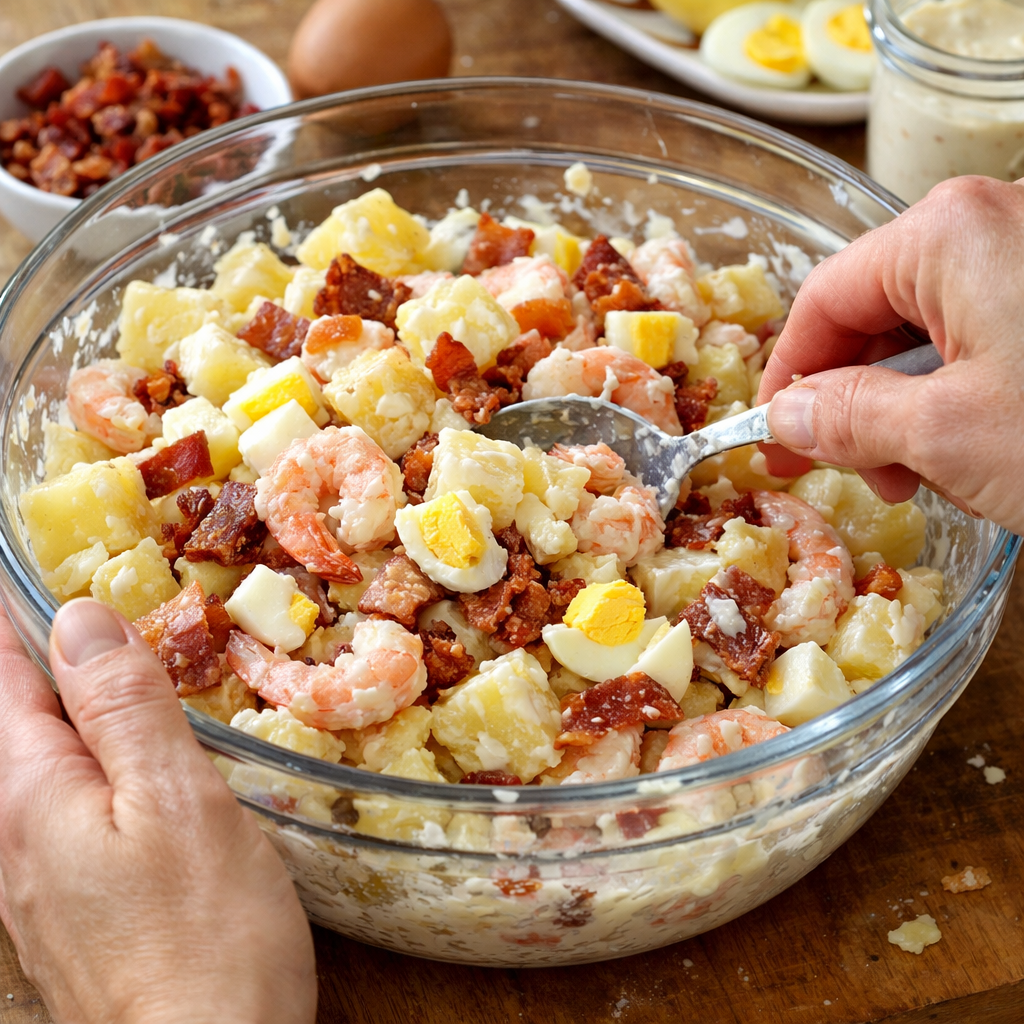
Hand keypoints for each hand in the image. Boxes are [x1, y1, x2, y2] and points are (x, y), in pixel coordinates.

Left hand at [0, 599, 316, 1023]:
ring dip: (64, 705)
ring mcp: (38, 875)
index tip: (22, 566)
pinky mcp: (72, 904)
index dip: (12, 618)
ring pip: (40, 762)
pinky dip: (89, 756)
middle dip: (35, 658)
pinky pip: (64, 803)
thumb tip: (83, 619)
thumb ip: (124, 708)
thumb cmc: (202, 935)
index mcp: (33, 792)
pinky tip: (125, 758)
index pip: (4, 677)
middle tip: (75, 601)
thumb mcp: (175, 801)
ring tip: (103, 664)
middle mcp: (17, 832)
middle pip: (12, 720)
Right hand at [757, 175, 1023, 532]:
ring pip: (931, 332)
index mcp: (947, 234)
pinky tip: (969, 450)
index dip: (787, 375)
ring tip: (916, 475)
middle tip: (847, 471)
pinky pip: (986, 338)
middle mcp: (994, 224)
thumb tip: (786, 418)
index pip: (823, 298)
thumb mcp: (943, 434)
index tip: (770, 437)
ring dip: (903, 408)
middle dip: (851, 399)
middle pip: (875, 313)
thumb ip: (844, 418)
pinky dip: (958, 397)